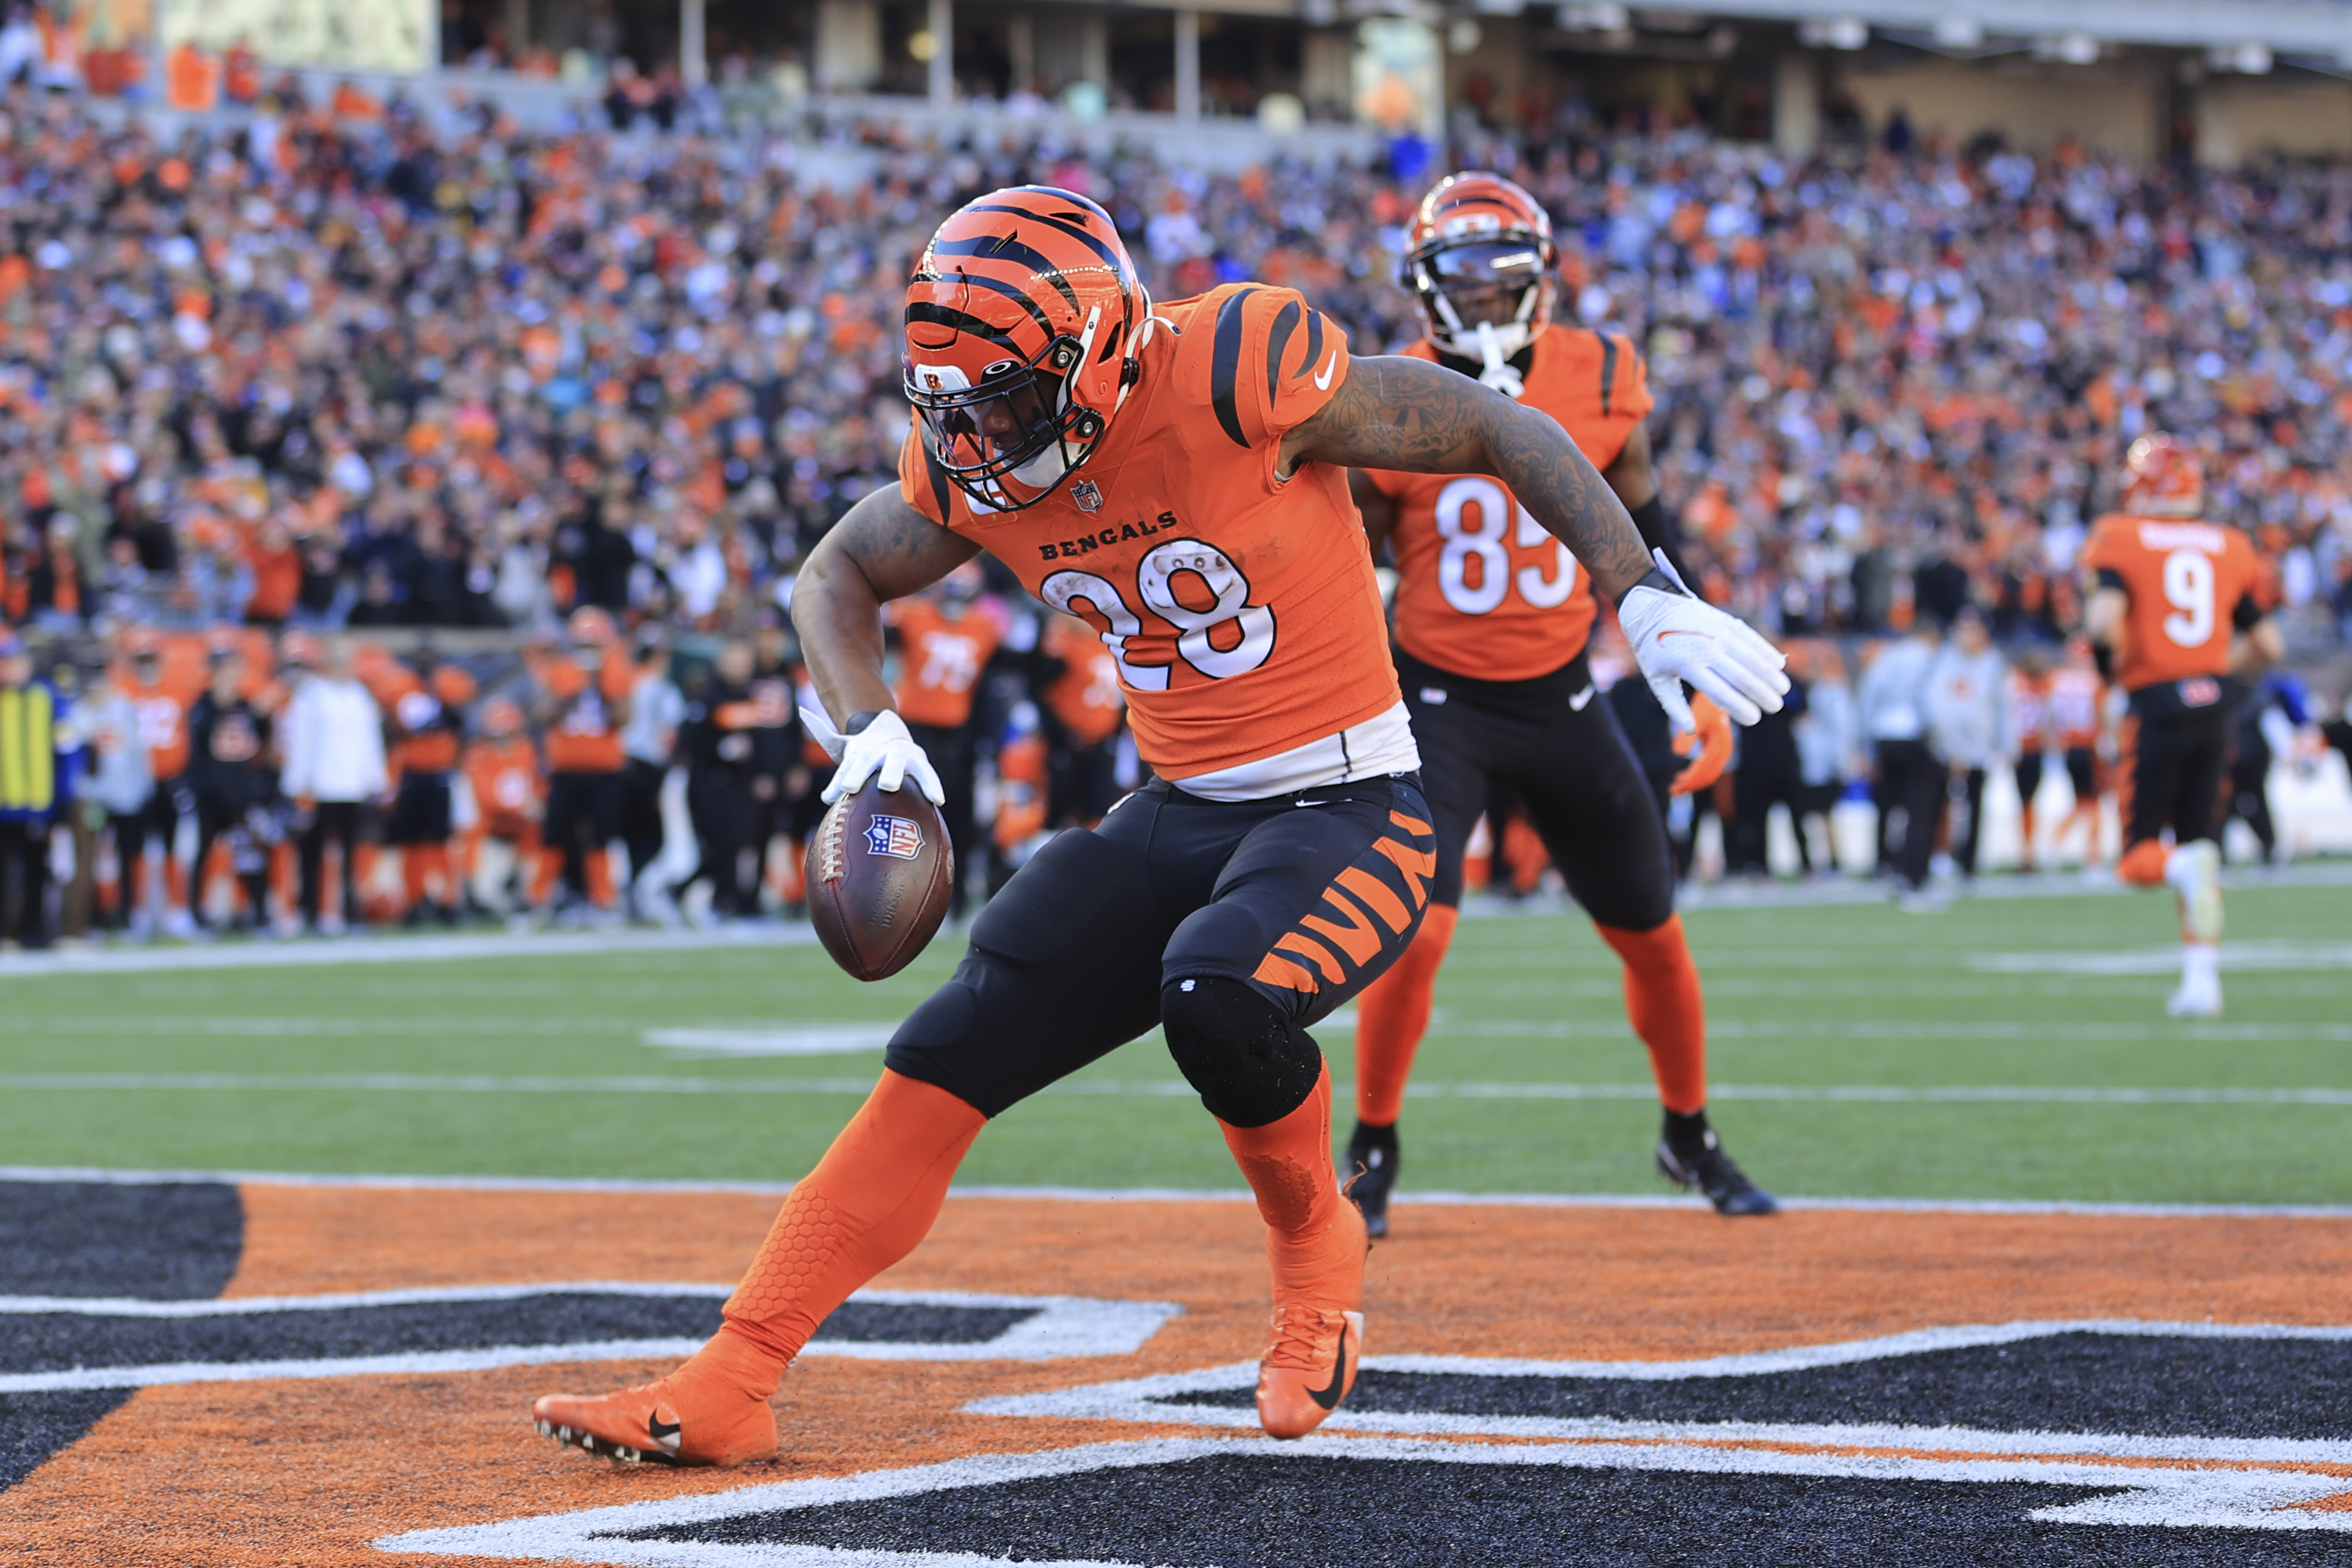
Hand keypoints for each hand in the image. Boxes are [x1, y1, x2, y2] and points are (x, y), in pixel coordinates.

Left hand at [801, 706, 944, 804]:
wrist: (890, 732)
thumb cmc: (863, 748)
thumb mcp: (844, 744)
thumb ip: (824, 734)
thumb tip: (803, 711)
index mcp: (864, 751)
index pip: (852, 766)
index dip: (845, 778)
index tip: (839, 793)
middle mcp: (884, 753)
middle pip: (874, 764)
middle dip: (870, 774)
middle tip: (872, 786)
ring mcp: (904, 756)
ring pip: (902, 766)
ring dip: (899, 777)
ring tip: (896, 787)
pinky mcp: (922, 764)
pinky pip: (928, 776)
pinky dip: (933, 786)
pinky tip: (938, 801)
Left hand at [1617, 551, 1788, 730]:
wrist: (1651, 606)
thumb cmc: (1653, 650)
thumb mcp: (1657, 679)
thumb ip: (1674, 707)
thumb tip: (1690, 731)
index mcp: (1688, 666)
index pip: (1721, 692)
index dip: (1741, 707)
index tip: (1754, 719)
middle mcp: (1706, 648)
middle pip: (1742, 675)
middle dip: (1762, 694)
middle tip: (1775, 707)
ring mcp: (1718, 633)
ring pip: (1751, 656)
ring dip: (1770, 674)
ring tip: (1783, 690)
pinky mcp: (1725, 621)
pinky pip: (1751, 638)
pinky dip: (1766, 651)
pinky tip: (1779, 664)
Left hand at [1669, 693, 1732, 794]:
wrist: (1715, 696)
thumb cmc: (1704, 705)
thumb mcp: (1694, 717)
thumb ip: (1686, 735)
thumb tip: (1677, 753)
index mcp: (1720, 744)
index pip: (1705, 769)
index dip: (1690, 780)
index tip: (1674, 788)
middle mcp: (1724, 750)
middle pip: (1709, 775)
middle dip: (1691, 785)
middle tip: (1672, 791)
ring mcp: (1722, 751)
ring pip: (1709, 774)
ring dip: (1693, 782)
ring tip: (1675, 787)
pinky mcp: (1717, 749)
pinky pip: (1708, 768)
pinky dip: (1696, 775)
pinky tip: (1681, 777)